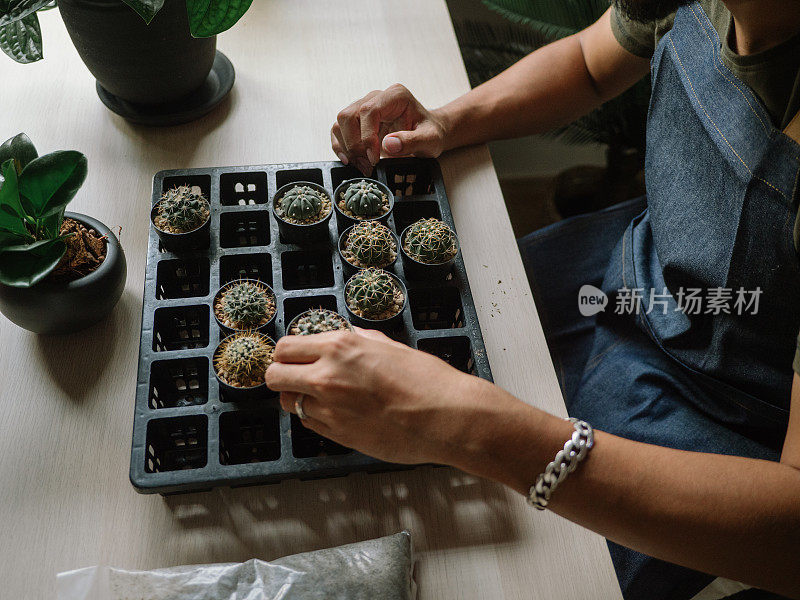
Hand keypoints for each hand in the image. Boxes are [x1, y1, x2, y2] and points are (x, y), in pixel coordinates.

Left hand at [265, 328, 489, 464]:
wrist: (446, 417)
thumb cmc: (427, 381)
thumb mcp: (392, 347)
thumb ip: (363, 340)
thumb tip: (349, 335)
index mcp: (341, 347)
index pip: (286, 347)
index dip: (287, 353)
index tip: (294, 357)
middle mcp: (327, 376)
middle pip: (275, 376)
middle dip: (282, 375)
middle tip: (296, 377)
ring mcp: (329, 409)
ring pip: (289, 403)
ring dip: (299, 398)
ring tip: (322, 397)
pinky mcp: (337, 435)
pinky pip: (309, 424)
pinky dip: (316, 418)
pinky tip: (338, 413)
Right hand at [331, 84, 448, 174]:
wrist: (427, 134)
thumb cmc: (430, 134)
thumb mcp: (430, 140)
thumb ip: (412, 141)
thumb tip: (388, 144)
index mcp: (395, 96)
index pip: (369, 111)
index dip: (367, 136)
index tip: (374, 158)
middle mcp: (376, 97)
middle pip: (349, 115)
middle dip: (354, 144)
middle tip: (367, 165)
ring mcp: (364, 107)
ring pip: (341, 122)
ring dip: (347, 147)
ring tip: (363, 165)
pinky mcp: (357, 121)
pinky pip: (339, 131)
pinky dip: (341, 147)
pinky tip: (351, 161)